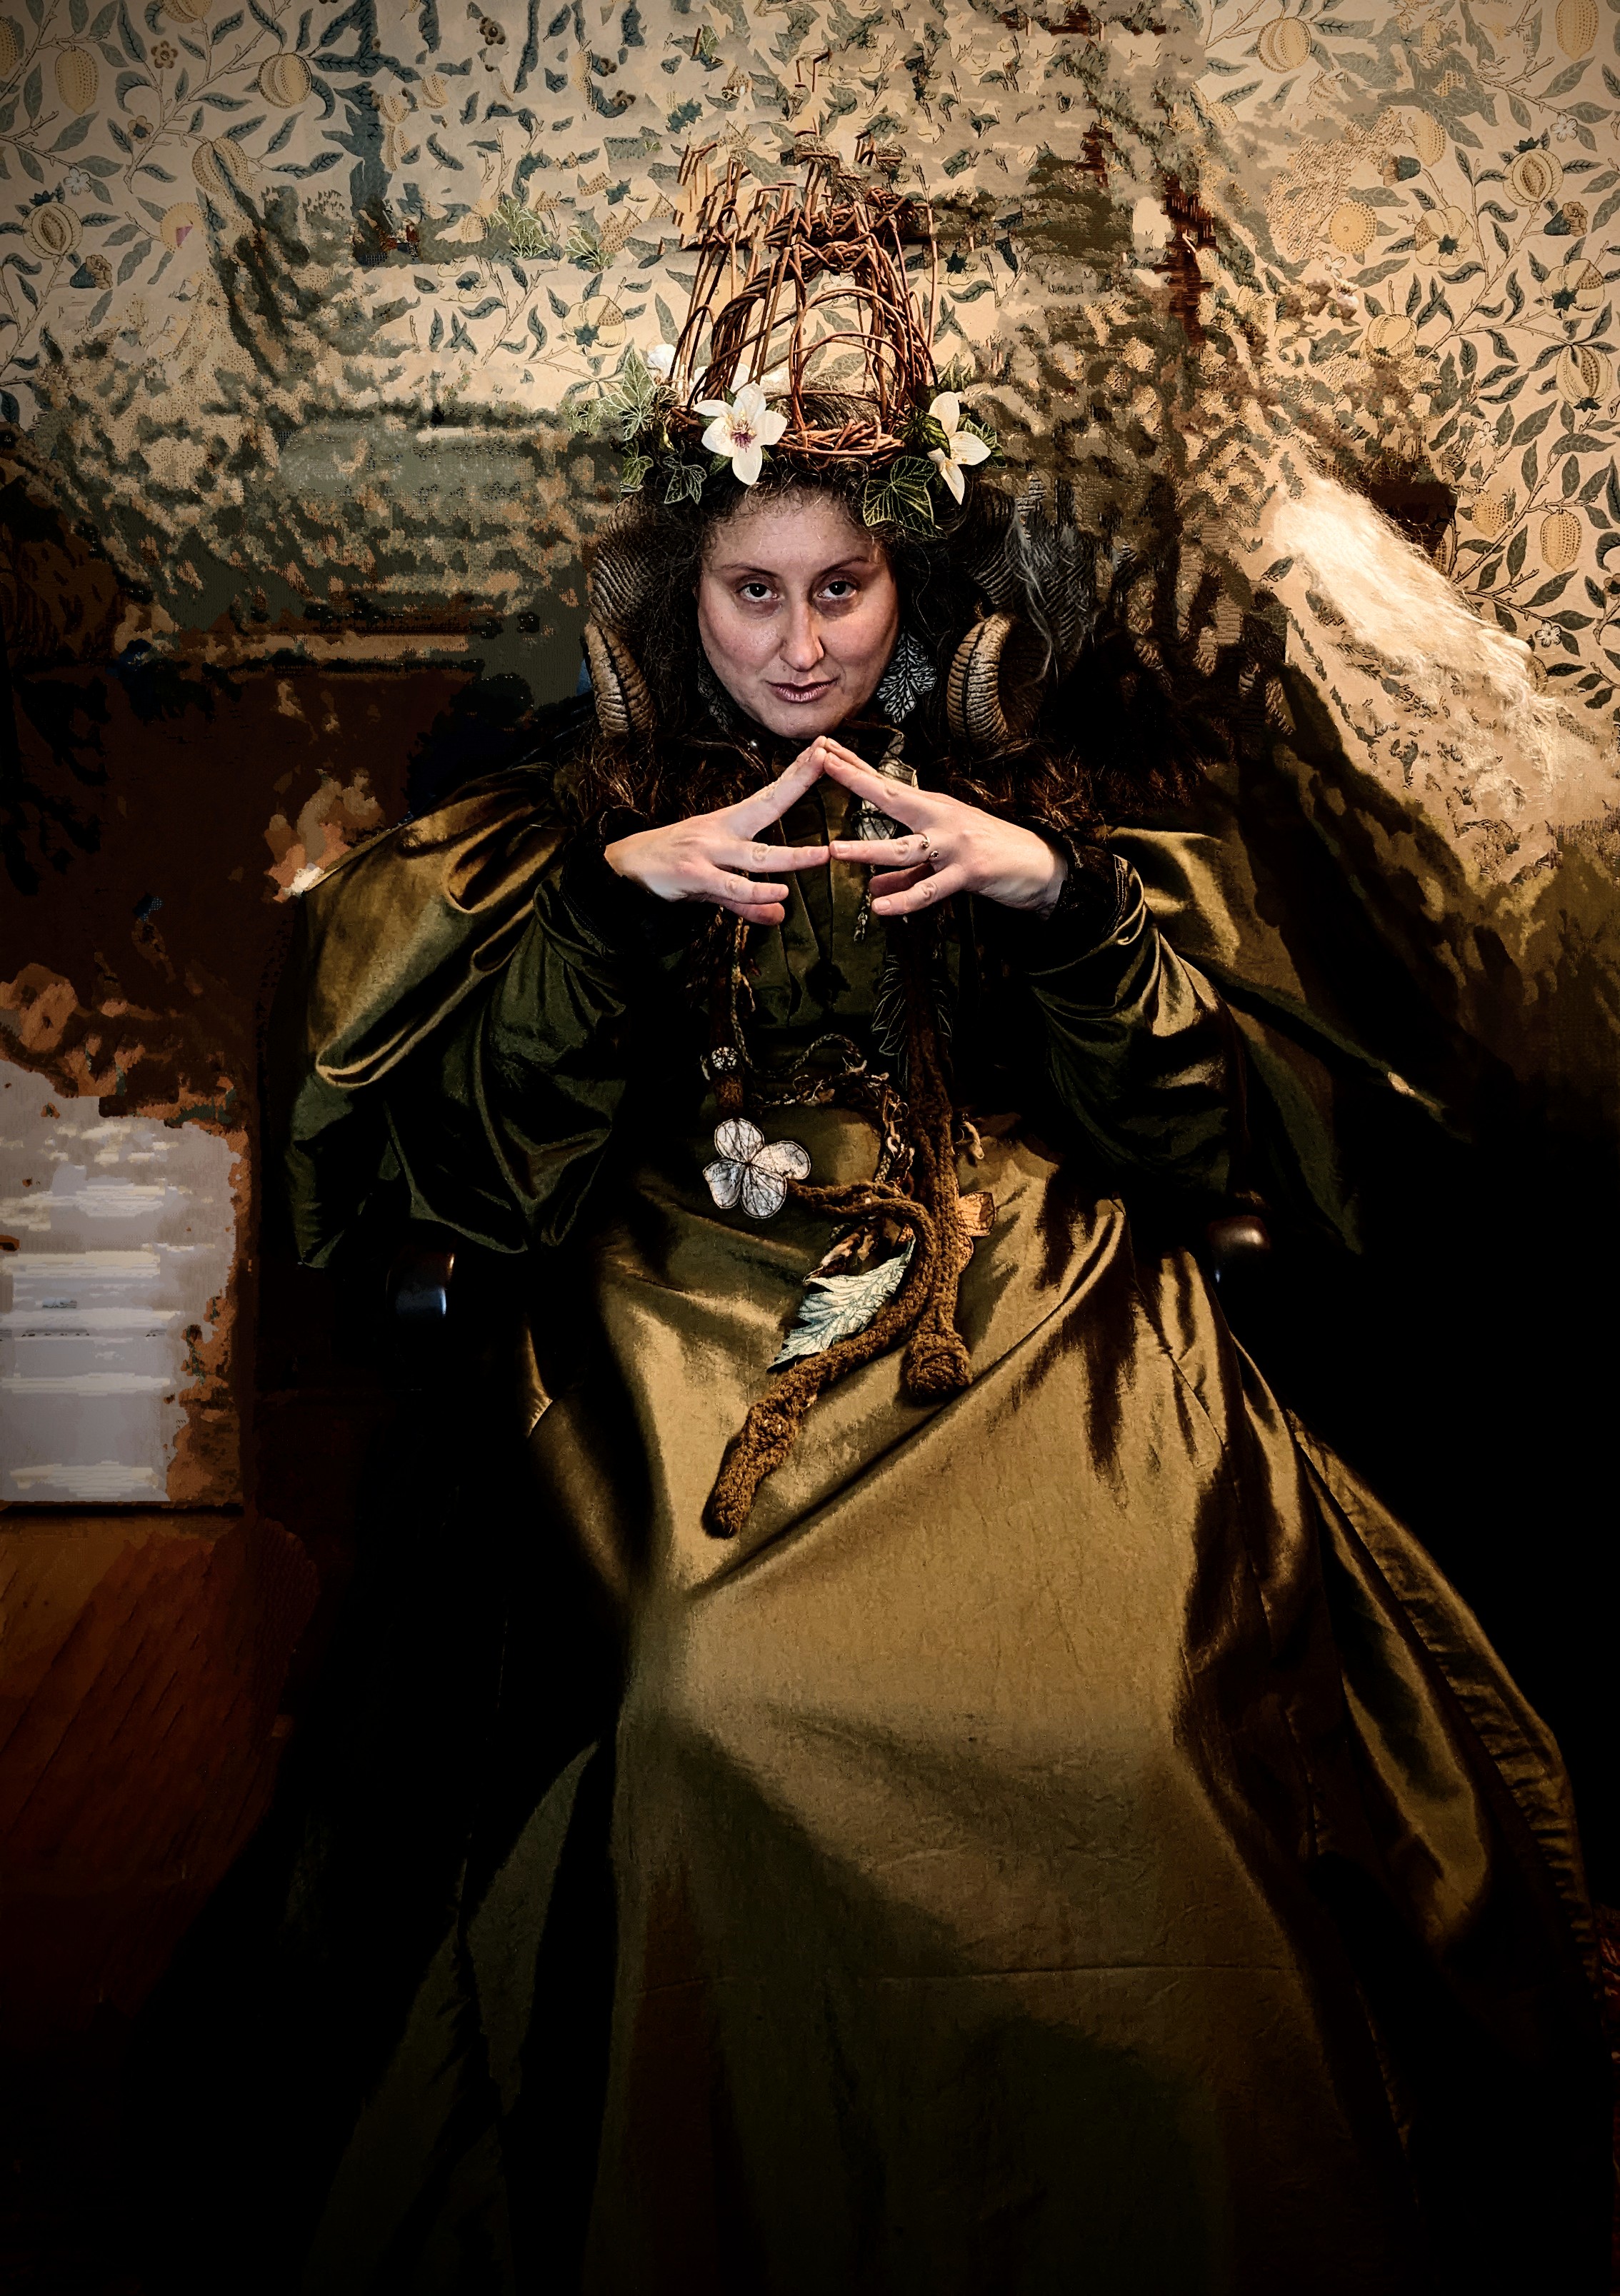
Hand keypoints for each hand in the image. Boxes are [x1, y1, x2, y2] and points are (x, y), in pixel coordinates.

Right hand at [604, 739, 834, 925]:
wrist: (625, 869)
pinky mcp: (695, 875)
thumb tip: (779, 914)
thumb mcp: (716, 883)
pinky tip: (779, 893)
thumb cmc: (673, 867)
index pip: (770, 795)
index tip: (820, 751)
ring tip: (822, 855)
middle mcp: (721, 831)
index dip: (795, 775)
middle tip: (827, 759)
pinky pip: (732, 886)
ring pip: (758, 855)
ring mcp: (708, 852)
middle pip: (768, 804)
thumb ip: (749, 900)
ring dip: (792, 857)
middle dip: (798, 782)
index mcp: (729, 823)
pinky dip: (756, 892)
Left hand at [819, 742, 1066, 919]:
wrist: (1039, 864)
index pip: (887, 784)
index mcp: (933, 808)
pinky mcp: (968, 872)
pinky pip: (929, 889)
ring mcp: (954, 844)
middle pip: (891, 797)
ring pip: (904, 848)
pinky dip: (903, 899)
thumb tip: (872, 888)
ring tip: (836, 851)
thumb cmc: (990, 853)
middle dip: (855, 781)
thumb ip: (905, 873)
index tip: (825, 749)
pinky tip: (880, 906)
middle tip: (822, 764)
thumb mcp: (943, 859)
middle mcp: (941, 818)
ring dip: (867, 850)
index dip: (855, 767)